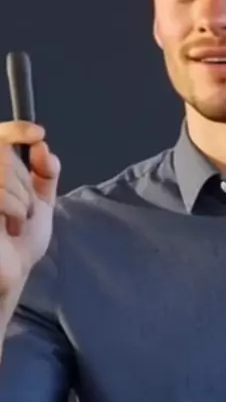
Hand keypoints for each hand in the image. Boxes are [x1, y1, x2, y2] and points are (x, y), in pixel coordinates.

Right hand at [0, 121, 60, 295]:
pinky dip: (15, 212)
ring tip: (15, 223)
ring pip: (5, 174)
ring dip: (22, 202)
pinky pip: (1, 194)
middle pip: (6, 156)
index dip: (16, 129)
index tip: (38, 134)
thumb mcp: (40, 200)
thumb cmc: (21, 239)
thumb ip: (44, 171)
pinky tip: (8, 230)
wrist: (13, 271)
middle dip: (25, 184)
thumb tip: (42, 146)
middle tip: (24, 210)